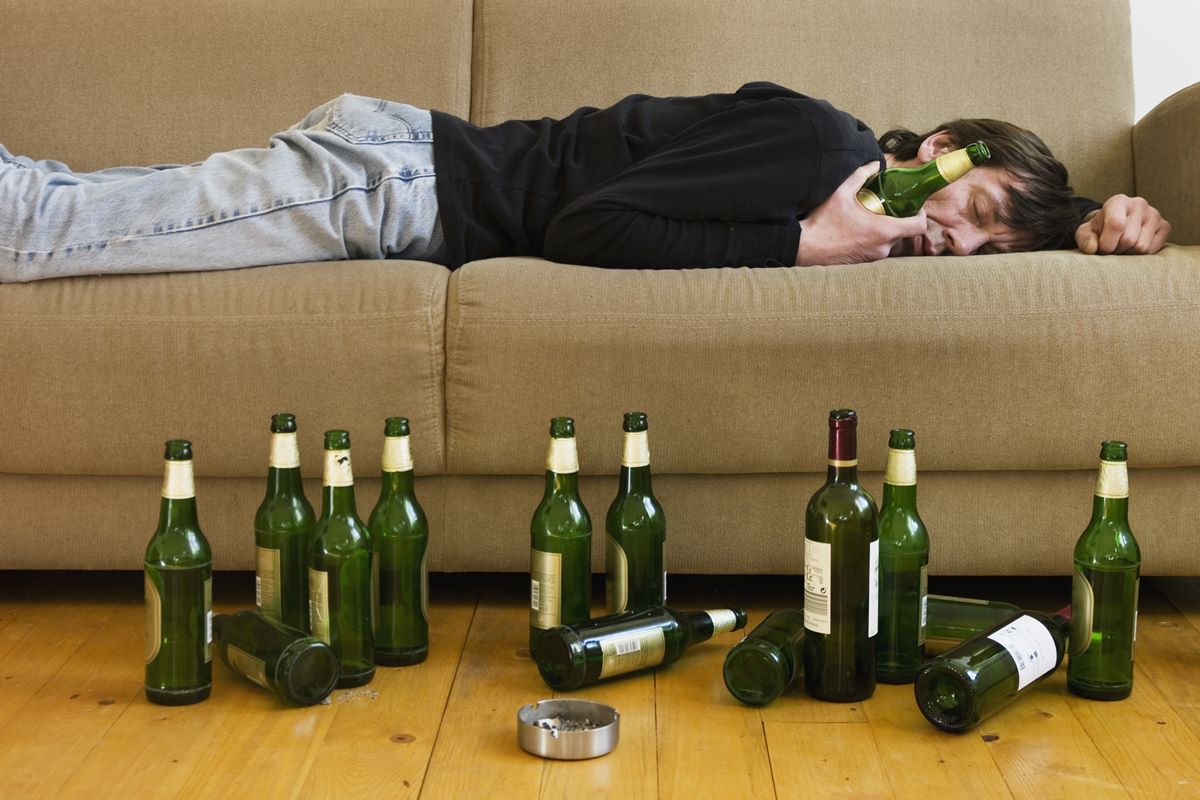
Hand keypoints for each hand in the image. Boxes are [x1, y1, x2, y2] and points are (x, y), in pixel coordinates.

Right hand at [795, 163, 927, 265]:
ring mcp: (874, 256)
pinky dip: (877, 238)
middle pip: (905, 232)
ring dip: (888, 228)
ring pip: (891, 241)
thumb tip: (874, 164)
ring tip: (874, 215)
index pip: (919, 225)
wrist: (806, 247)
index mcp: (883, 230)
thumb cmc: (824, 222)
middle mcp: (883, 247)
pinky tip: (862, 228)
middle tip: (890, 205)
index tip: (914, 205)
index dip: (921, 214)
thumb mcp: (841, 192)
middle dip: (901, 218)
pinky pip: (879, 248)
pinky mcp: (864, 262)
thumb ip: (861, 175)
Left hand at [1075, 194, 1170, 254]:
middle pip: (1129, 240)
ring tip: (1122, 247)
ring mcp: (1154, 214)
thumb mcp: (1086, 232)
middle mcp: (1139, 204)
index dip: (1106, 244)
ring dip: (1128, 254)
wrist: (1115, 225)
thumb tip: (1092, 248)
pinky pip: (1153, 249)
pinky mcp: (1165, 226)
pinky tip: (1134, 247)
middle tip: (1112, 248)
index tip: (1101, 248)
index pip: (1116, 225)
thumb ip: (1085, 239)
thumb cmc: (1099, 229)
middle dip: (1117, 250)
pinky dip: (1141, 255)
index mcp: (1118, 201)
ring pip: (1141, 247)